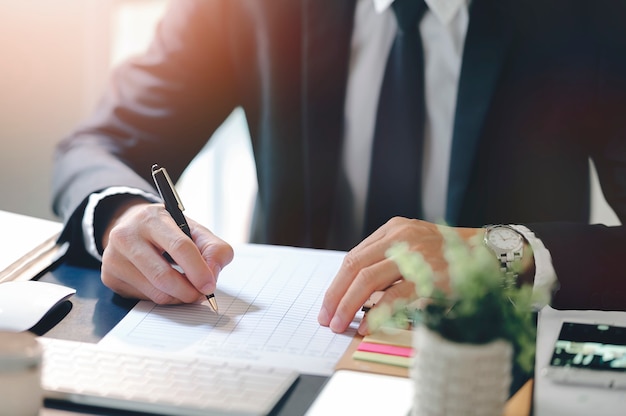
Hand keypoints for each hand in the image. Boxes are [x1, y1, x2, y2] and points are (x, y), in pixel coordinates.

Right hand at [100, 201, 232, 303]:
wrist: (134, 228)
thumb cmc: (169, 231)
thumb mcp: (195, 230)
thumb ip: (214, 249)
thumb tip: (213, 274)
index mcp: (152, 218)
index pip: (179, 247)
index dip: (198, 270)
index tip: (210, 286)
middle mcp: (126, 235)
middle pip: (164, 276)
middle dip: (188, 291)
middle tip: (201, 295)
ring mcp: (113, 257)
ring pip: (155, 291)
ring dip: (178, 297)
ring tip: (187, 290)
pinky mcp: (109, 276)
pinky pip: (144, 298)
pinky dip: (163, 298)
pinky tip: (167, 287)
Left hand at [318, 217, 479, 334]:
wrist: (490, 252)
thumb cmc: (449, 256)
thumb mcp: (415, 246)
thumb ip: (388, 261)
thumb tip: (357, 293)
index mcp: (394, 230)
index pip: (354, 257)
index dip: (337, 283)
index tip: (327, 304)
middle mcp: (401, 237)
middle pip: (355, 266)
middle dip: (336, 295)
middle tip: (326, 318)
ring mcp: (415, 255)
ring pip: (368, 279)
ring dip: (349, 304)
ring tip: (340, 324)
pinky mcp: (429, 275)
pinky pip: (394, 295)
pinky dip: (376, 311)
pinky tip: (367, 324)